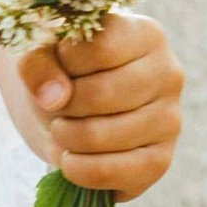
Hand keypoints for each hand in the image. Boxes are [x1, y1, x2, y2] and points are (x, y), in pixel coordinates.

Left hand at [20, 8, 183, 198]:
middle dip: (63, 105)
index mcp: (145, 34)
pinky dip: (80, 170)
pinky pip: (115, 172)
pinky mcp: (160, 159)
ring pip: (104, 135)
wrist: (67, 108)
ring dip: (66, 137)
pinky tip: (69, 160)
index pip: (100, 48)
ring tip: (60, 130)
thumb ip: (37, 62)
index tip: (56, 66)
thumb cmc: (59, 70)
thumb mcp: (39, 53)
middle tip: (55, 107)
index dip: (63, 61)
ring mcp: (169, 118)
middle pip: (102, 94)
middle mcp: (168, 73)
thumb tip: (55, 98)